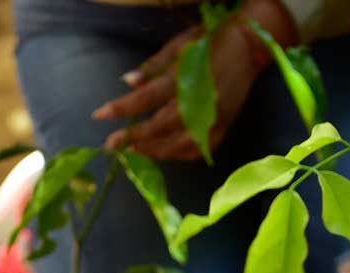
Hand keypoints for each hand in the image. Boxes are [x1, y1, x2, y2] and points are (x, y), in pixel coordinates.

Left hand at [92, 0, 291, 160]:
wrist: (250, 48)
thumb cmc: (211, 42)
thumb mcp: (179, 46)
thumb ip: (154, 67)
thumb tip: (128, 82)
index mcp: (184, 79)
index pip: (146, 99)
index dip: (122, 109)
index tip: (99, 116)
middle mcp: (199, 103)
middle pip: (161, 129)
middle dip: (134, 139)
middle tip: (112, 145)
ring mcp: (214, 119)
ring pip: (179, 145)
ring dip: (155, 151)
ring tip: (136, 151)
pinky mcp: (225, 128)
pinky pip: (199, 150)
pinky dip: (180, 154)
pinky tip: (165, 152)